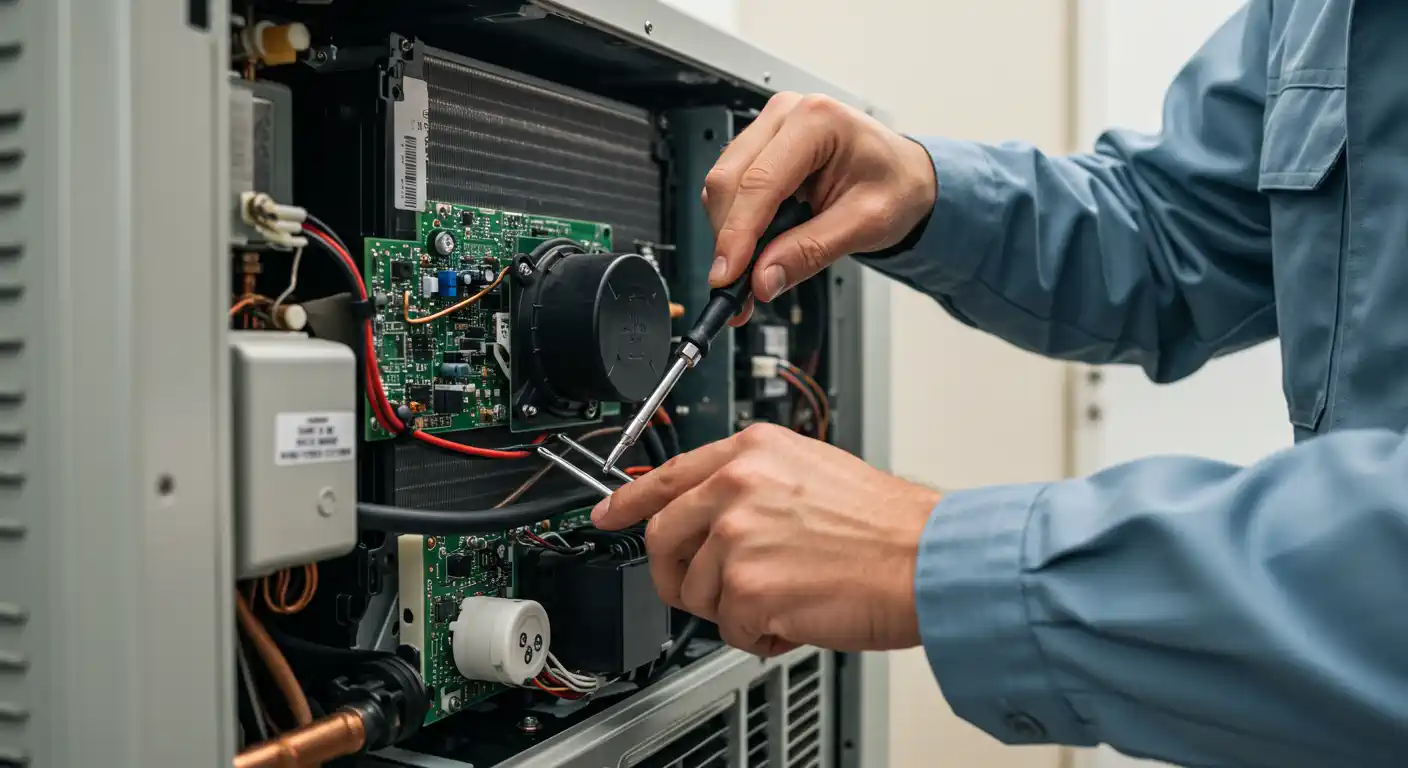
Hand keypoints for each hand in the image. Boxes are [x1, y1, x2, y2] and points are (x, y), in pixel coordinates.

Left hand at [592, 423, 940, 655]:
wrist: (928, 559)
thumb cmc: (886, 524)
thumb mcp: (811, 469)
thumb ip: (753, 484)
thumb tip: (712, 516)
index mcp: (752, 451)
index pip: (668, 475)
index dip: (629, 500)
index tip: (608, 515)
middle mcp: (737, 488)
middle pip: (664, 540)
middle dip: (677, 574)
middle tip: (707, 590)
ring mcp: (737, 539)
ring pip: (697, 592)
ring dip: (735, 608)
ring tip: (788, 595)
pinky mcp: (747, 590)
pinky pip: (729, 629)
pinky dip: (760, 635)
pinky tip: (797, 616)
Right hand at [703, 92, 936, 323]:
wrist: (905, 177)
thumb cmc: (896, 186)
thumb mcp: (866, 224)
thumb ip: (811, 251)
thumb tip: (763, 278)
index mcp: (817, 121)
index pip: (760, 181)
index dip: (738, 233)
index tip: (727, 276)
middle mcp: (786, 115)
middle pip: (729, 180)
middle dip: (728, 238)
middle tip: (736, 286)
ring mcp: (768, 130)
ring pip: (721, 187)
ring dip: (728, 235)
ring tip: (752, 272)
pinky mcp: (758, 150)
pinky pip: (730, 190)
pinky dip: (735, 226)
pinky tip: (754, 250)